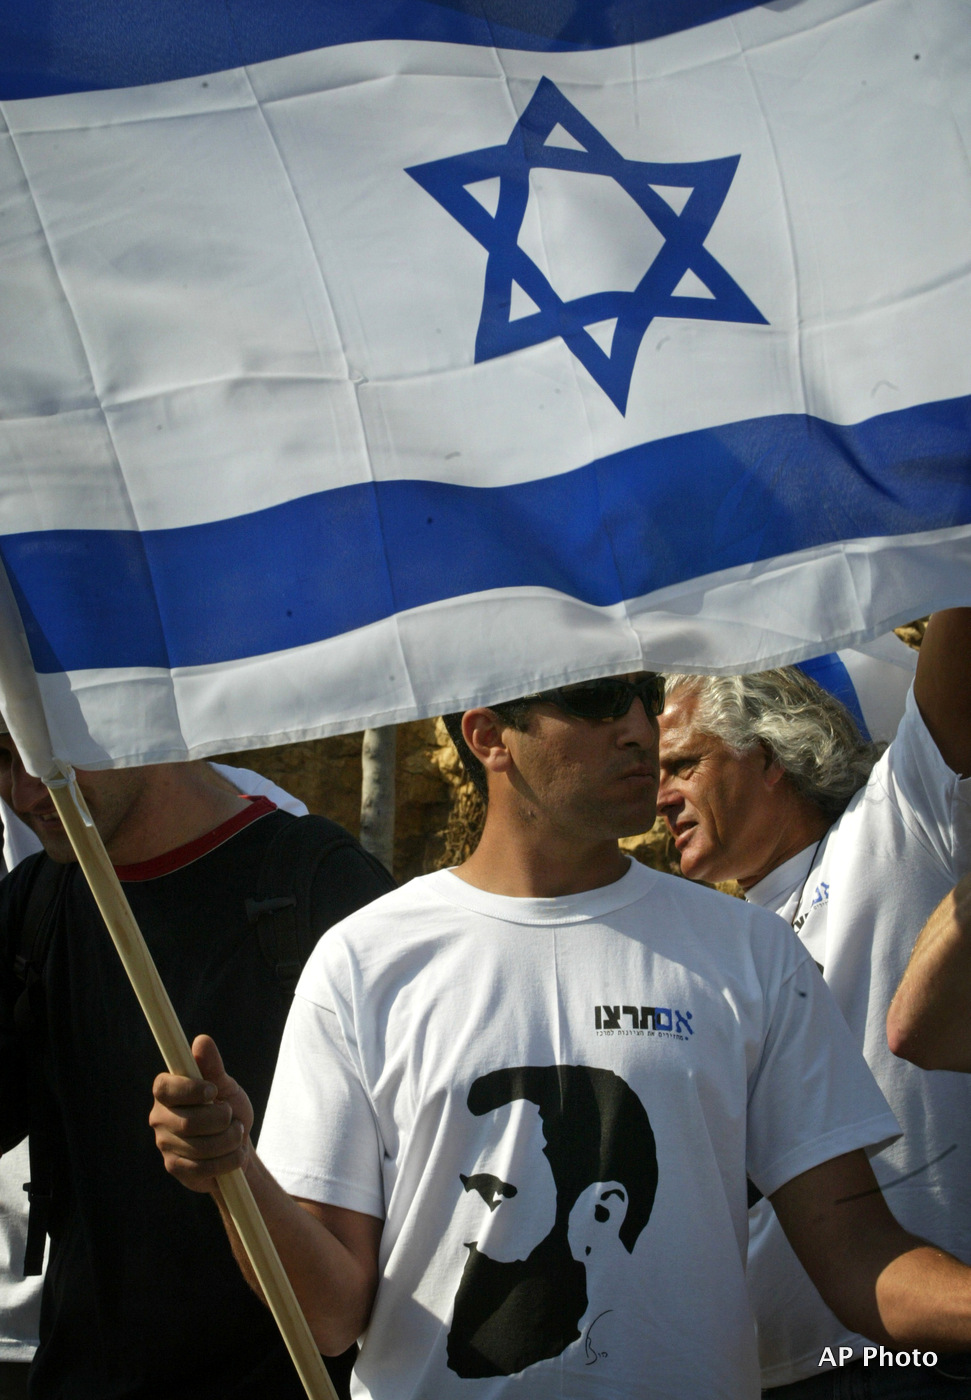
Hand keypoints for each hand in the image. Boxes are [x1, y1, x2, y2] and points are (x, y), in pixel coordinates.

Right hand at [150, 1034, 253, 1192]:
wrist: (236, 1146)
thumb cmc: (228, 1109)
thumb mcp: (226, 1086)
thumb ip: (213, 1067)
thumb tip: (201, 1040)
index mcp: (167, 1091)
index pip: (164, 1088)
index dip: (189, 1090)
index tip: (213, 1091)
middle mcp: (160, 1117)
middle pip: (187, 1122)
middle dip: (221, 1121)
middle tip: (232, 1117)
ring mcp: (164, 1144)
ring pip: (199, 1147)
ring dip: (229, 1141)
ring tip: (236, 1135)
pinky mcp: (175, 1167)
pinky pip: (202, 1168)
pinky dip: (228, 1161)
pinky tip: (234, 1155)